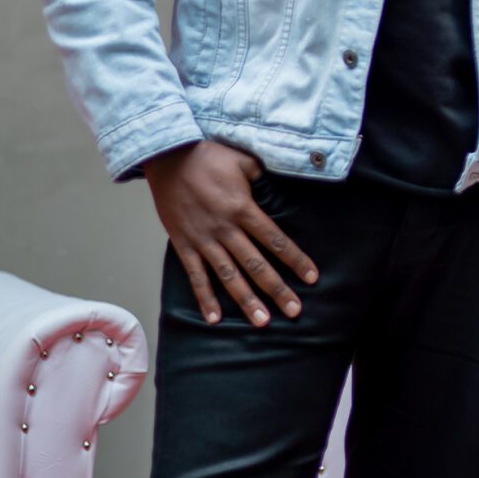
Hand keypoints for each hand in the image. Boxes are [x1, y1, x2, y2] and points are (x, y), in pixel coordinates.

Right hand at [142, 141, 318, 327]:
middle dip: (276, 289)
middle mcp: (225, 229)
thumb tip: (279, 186)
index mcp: (243, 208)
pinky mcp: (184, 245)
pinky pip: (195, 276)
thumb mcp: (243, 160)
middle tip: (294, 311)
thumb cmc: (207, 156)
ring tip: (261, 321)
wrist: (166, 156)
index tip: (311, 278)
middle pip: (256, 264)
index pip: (275, 240)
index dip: (295, 259)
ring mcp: (203, 240)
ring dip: (245, 300)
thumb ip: (263, 176)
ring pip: (229, 276)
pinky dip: (204, 298)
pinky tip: (214, 319)